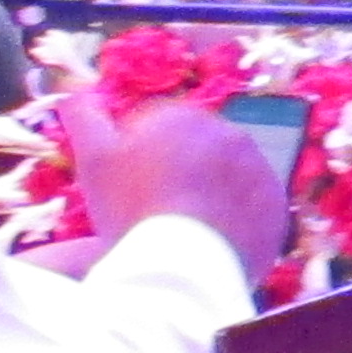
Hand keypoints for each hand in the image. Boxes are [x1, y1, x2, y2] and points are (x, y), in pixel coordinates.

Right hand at [57, 94, 290, 286]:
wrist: (184, 262)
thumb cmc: (132, 207)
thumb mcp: (95, 160)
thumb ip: (84, 118)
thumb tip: (75, 90)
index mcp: (185, 116)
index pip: (155, 127)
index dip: (136, 158)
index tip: (127, 188)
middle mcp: (229, 132)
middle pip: (194, 150)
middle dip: (176, 171)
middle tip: (153, 210)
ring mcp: (258, 167)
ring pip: (225, 176)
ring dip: (207, 192)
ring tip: (181, 228)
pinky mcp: (276, 204)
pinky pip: (252, 206)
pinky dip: (234, 218)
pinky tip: (210, 239)